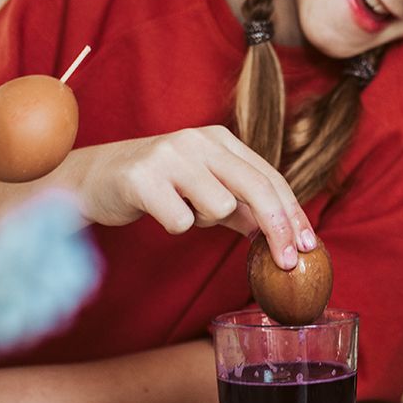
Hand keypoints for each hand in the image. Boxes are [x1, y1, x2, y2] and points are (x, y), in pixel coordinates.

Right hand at [72, 125, 314, 268]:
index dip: (292, 213)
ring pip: (218, 207)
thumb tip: (286, 235)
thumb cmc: (157, 186)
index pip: (269, 177)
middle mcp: (198, 140)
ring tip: (180, 208)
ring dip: (204, 221)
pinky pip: (180, 221)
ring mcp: (170, 155)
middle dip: (278, 228)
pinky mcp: (142, 178)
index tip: (309, 245)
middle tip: (290, 262)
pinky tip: (158, 210)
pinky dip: (174, 225)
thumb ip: (243, 208)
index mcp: (220, 139)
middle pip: (256, 187)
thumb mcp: (205, 189)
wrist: (93, 179)